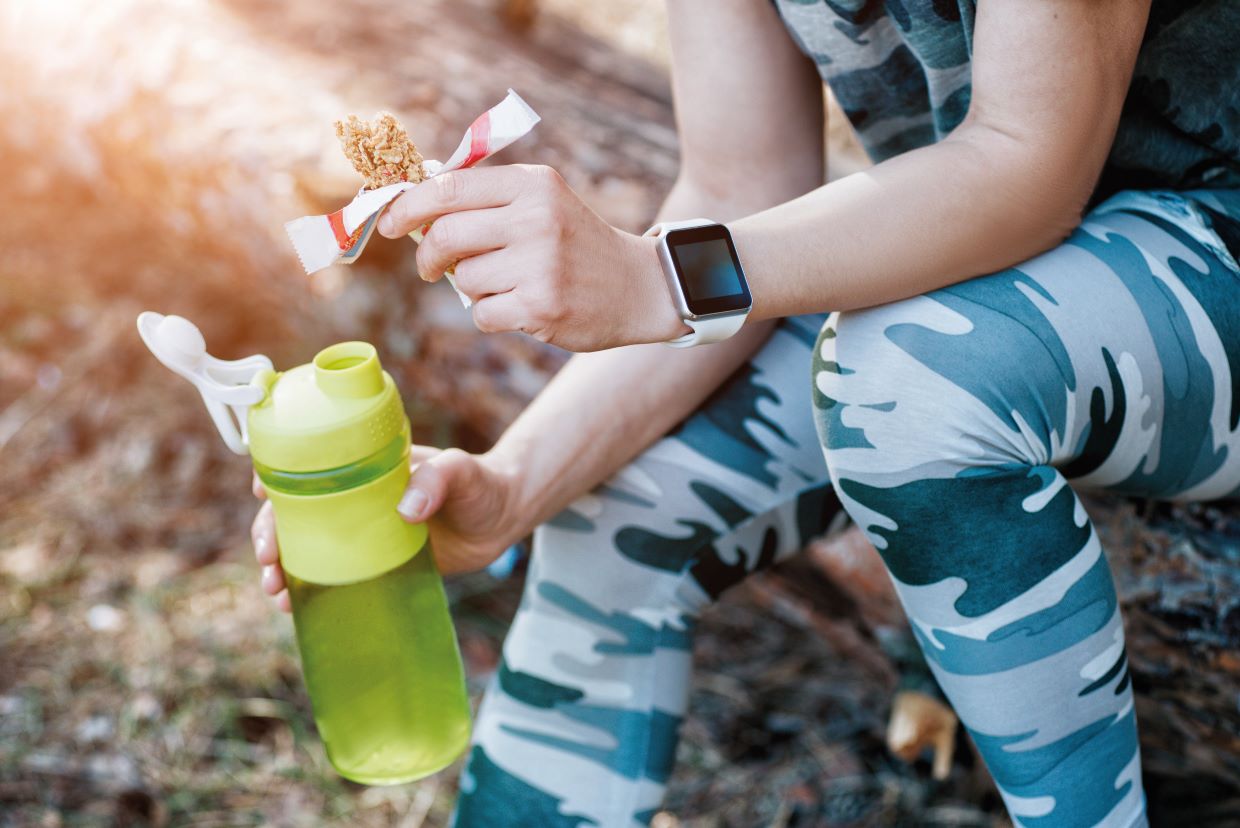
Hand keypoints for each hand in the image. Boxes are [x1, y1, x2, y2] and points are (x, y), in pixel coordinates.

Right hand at [250, 447, 525, 611]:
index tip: (262, 491)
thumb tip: (406, 509)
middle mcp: (353, 499)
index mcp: (363, 468)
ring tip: (276, 591)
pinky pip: (331, 578)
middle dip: (269, 535)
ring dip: (281, 569)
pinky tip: (295, 609)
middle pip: (294, 514)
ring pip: (304, 549)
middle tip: (268, 559)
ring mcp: (360, 534)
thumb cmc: (480, 484)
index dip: (277, 475)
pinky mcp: (373, 565)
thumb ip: (438, 480)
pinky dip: (307, 592)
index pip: (308, 465)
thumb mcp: (460, 472)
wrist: (502, 520)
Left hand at [376, 164, 689, 350]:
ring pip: (463, 281)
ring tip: (508, 285)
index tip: (389, 223)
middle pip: (445, 236)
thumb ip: (484, 199)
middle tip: (431, 269)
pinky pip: (481, 314)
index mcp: (531, 185)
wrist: (638, 287)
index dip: (408, 206)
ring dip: (473, 289)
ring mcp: (540, 264)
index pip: (449, 188)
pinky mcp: (541, 306)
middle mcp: (536, 219)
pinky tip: (521, 308)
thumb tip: (412, 204)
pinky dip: (491, 315)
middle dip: (427, 257)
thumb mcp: (541, 203)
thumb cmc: (576, 244)